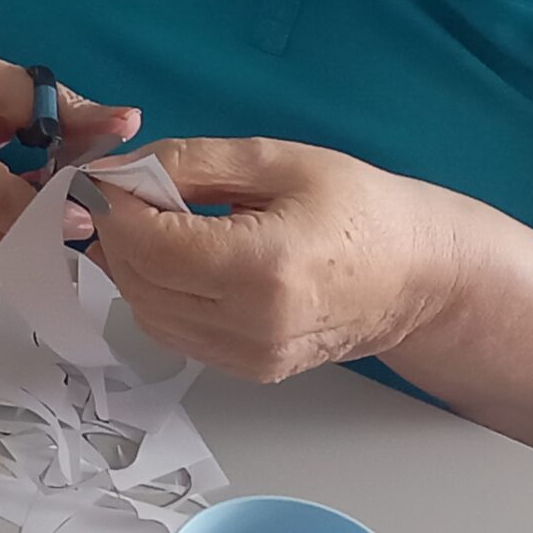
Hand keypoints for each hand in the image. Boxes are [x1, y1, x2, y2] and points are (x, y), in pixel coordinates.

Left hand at [89, 138, 463, 381]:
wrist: (421, 276)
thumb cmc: (360, 208)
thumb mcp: (274, 160)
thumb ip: (189, 163)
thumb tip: (117, 172)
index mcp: (263, 267)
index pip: (149, 244)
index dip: (114, 206)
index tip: (110, 175)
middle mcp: (253, 326)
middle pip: (138, 282)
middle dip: (116, 234)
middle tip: (127, 193)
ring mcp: (251, 358)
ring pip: (146, 314)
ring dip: (130, 266)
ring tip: (154, 223)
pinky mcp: (249, 371)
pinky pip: (174, 333)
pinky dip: (157, 294)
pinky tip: (177, 259)